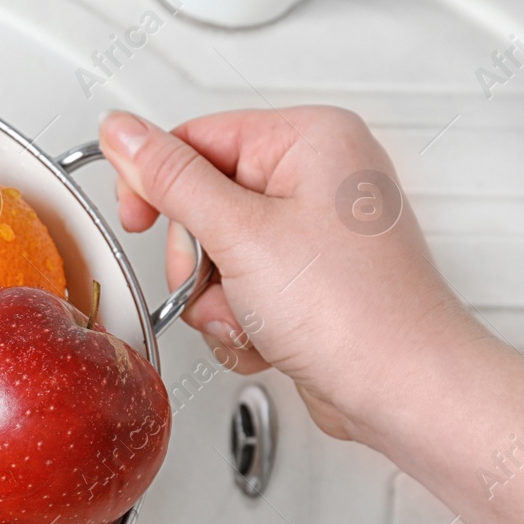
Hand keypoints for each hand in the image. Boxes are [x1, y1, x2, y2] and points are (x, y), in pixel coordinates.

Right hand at [99, 107, 523, 523]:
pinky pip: (241, 287)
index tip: (140, 220)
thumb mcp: (238, 234)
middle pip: (202, 201)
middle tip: (223, 281)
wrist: (400, 390)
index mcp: (310, 138)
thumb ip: (170, 180)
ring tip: (252, 315)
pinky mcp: (309, 278)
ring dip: (218, 299)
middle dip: (199, 260)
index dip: (157, 184)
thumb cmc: (352, 311)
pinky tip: (267, 334)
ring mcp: (315, 231)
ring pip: (216, 254)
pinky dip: (241, 319)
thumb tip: (123, 133)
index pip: (196, 138)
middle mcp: (318, 176)